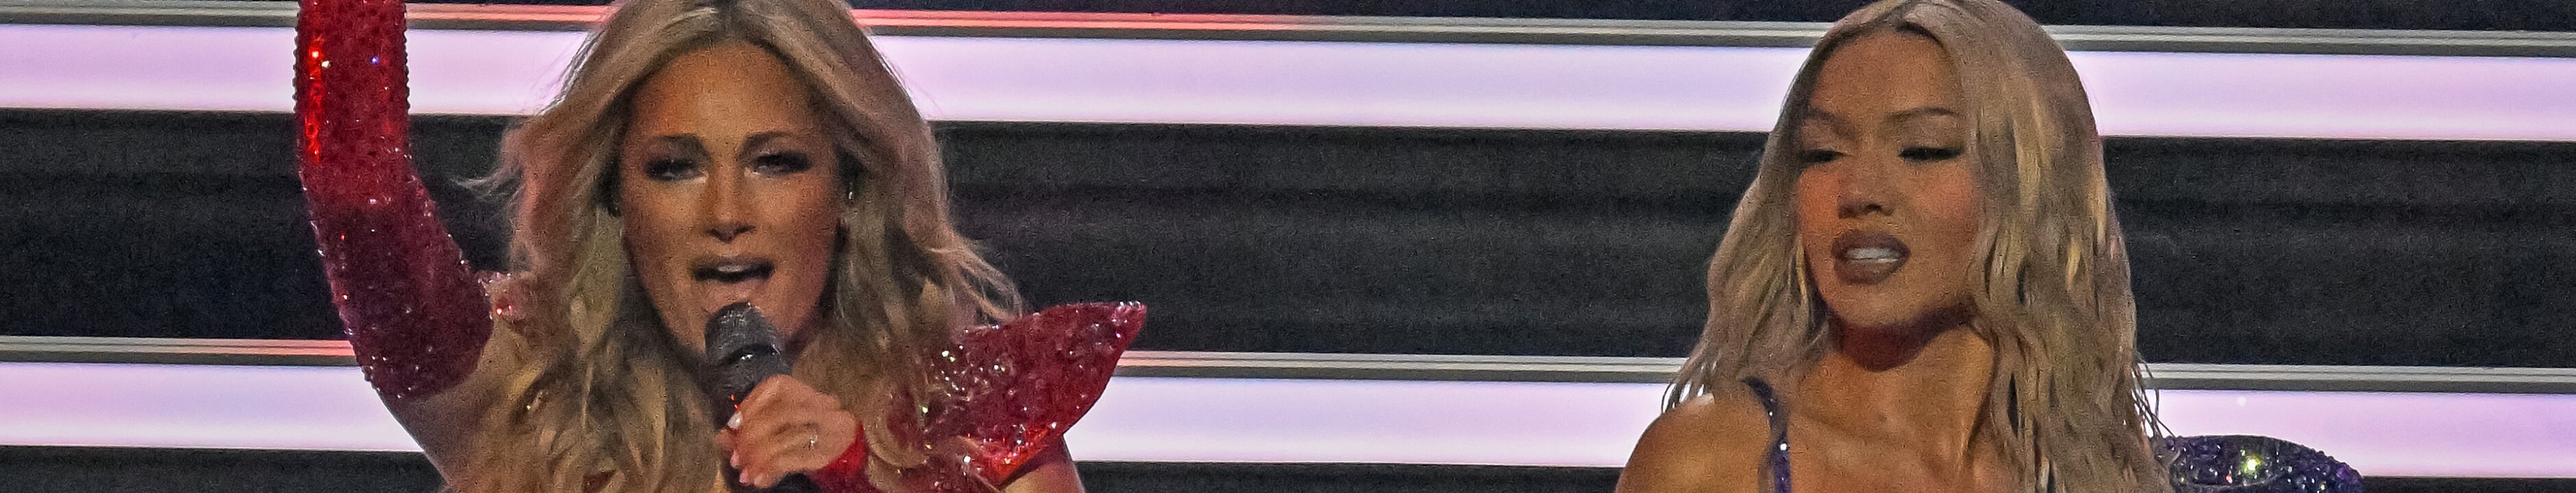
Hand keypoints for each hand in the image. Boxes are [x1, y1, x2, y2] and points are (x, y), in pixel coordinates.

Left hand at [716, 375, 860, 487]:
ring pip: (788, 436)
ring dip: (759, 456)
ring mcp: (829, 428)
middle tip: (736, 457)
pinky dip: (772, 469)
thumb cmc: (808, 436)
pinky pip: (795, 457)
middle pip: (782, 413)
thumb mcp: (782, 427)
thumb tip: (723, 436)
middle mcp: (822, 405)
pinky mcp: (828, 451)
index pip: (778, 386)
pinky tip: (760, 479)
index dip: (753, 403)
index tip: (733, 424)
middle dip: (752, 435)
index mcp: (808, 392)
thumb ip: (753, 428)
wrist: (851, 452)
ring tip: (745, 473)